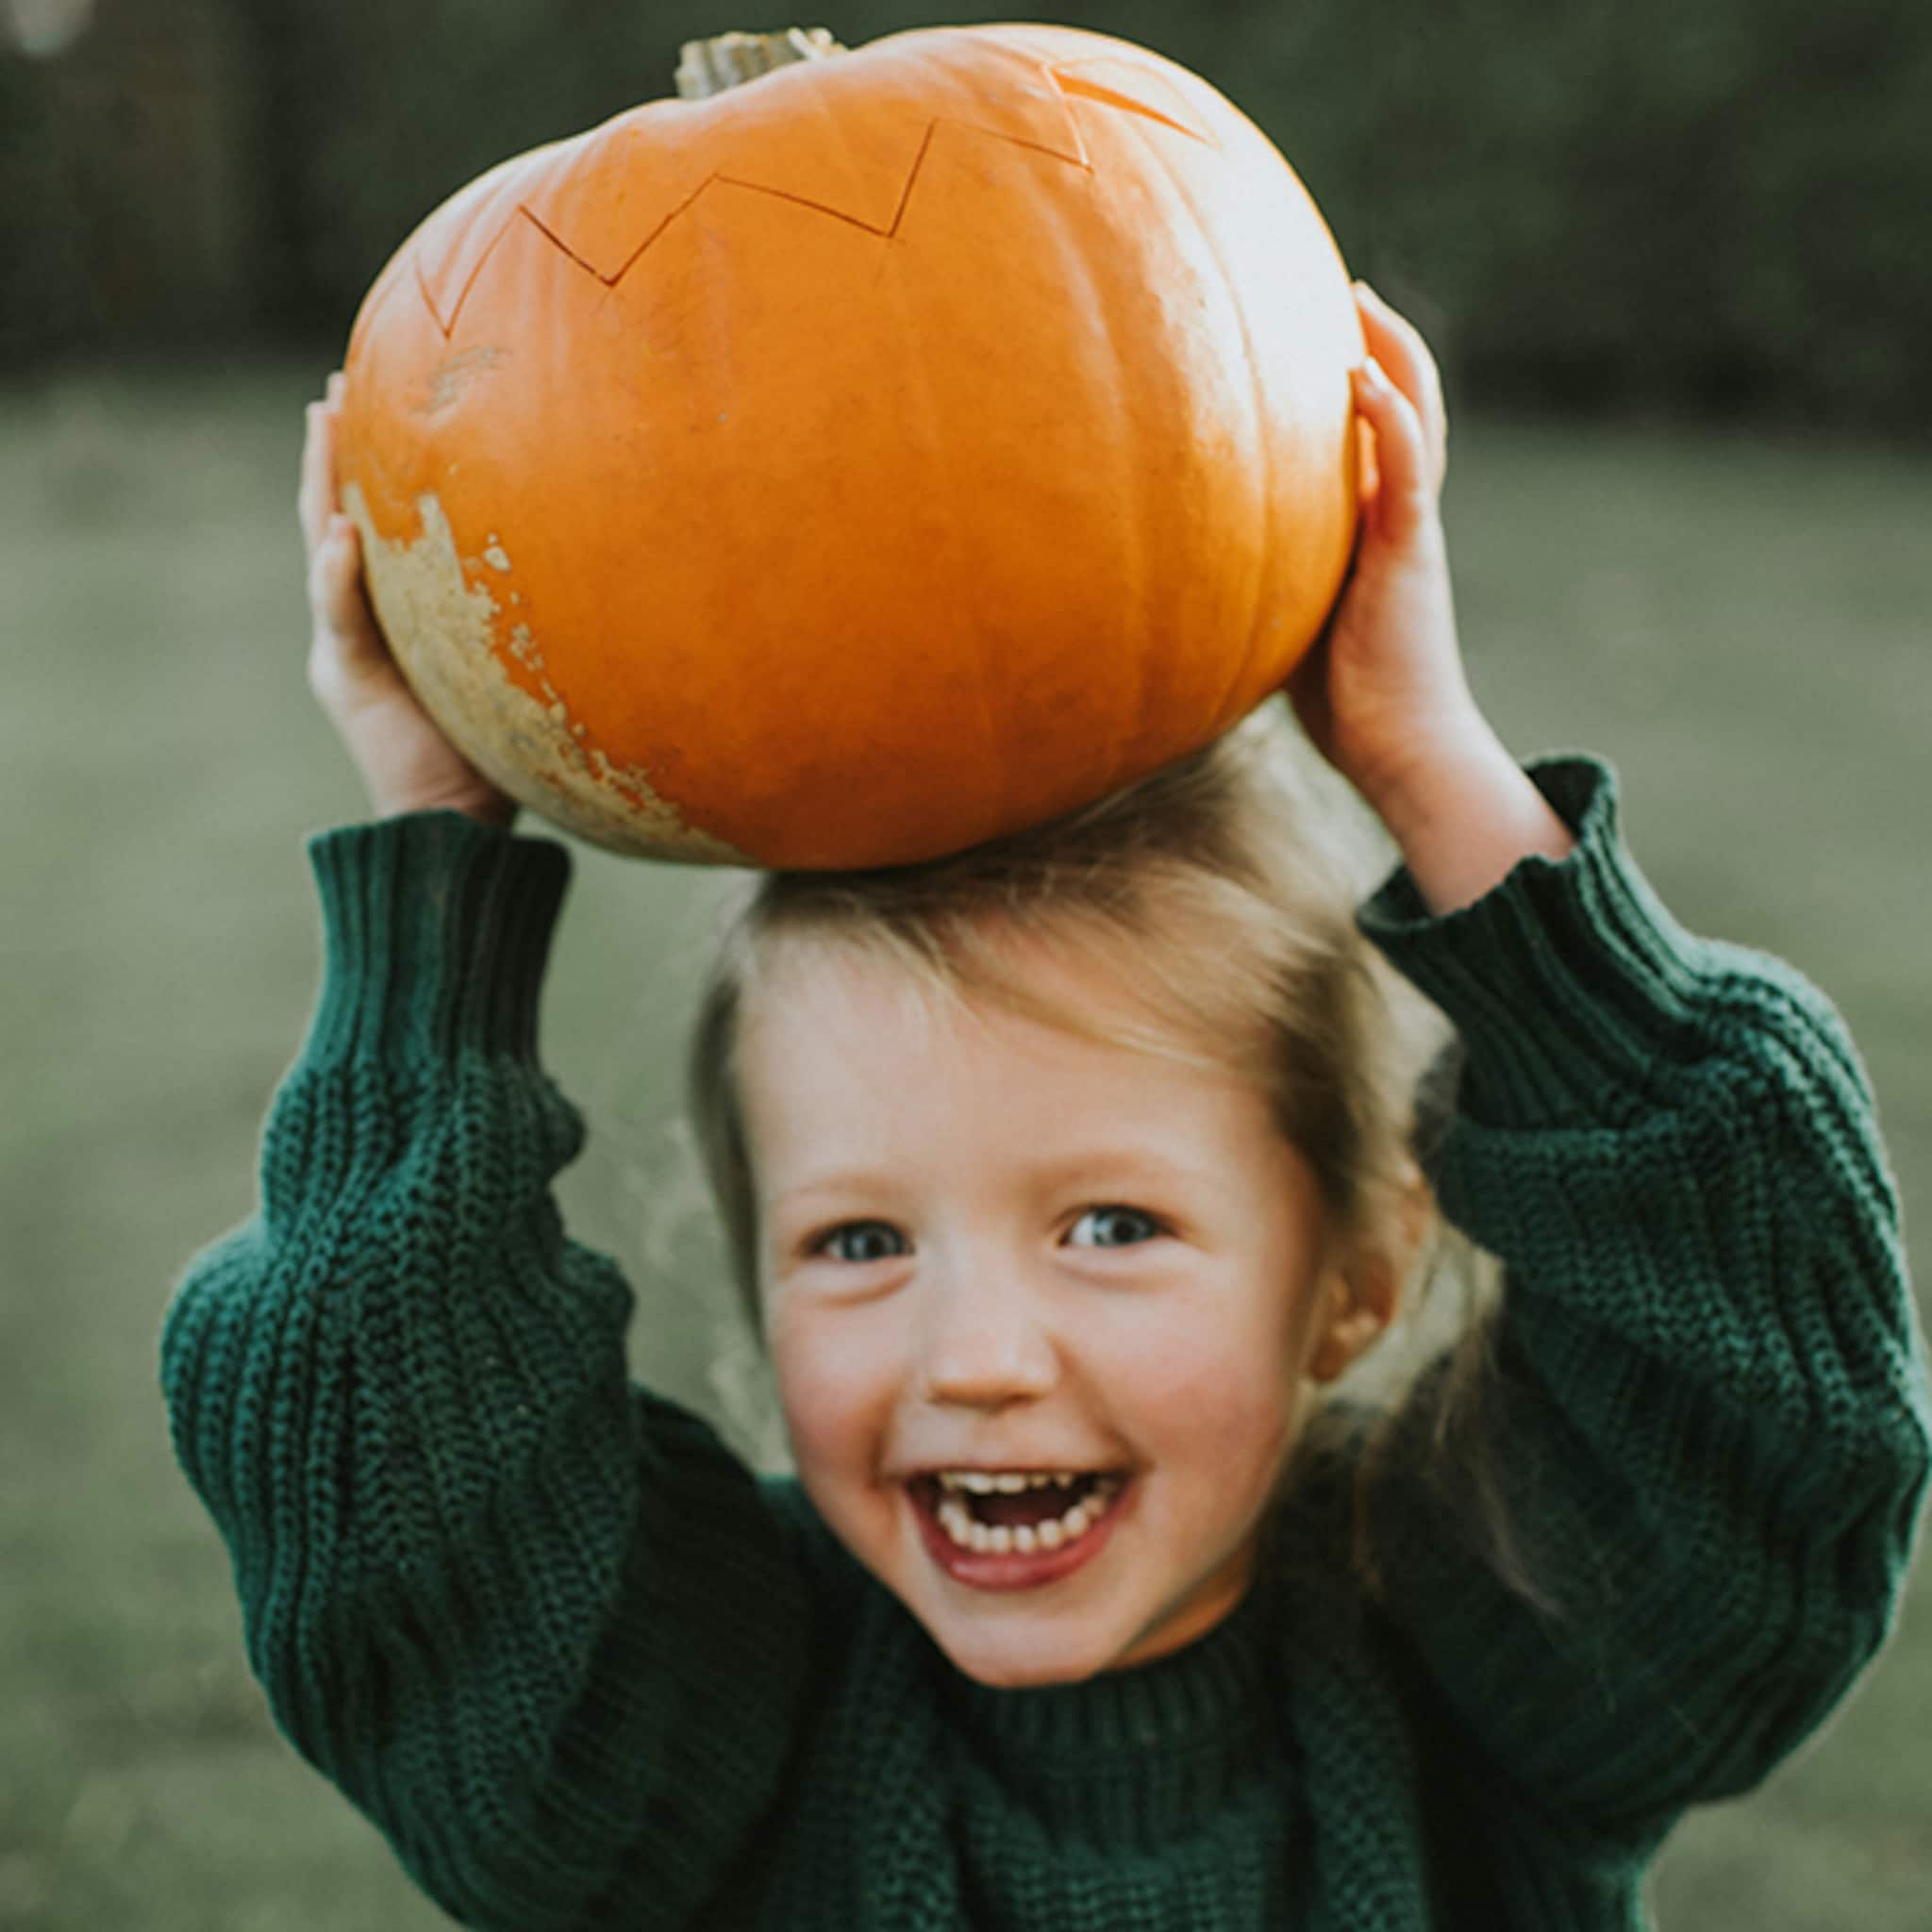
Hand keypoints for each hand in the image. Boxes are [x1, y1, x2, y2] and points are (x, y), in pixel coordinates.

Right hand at [299, 373, 515, 827]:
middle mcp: (358, 617)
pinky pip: (341, 618)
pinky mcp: (346, 677)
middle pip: (333, 517)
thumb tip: (589, 557)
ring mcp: (344, 644)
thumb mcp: (503, 657)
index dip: (371, 464)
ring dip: (321, 486)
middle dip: (332, 453)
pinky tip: (342, 534)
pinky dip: (337, 576)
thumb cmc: (494, 740)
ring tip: (324, 425)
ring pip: (322, 549)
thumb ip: (514, 611)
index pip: (375, 521)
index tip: (377, 396)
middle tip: (336, 389)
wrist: (455, 813)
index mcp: (394, 609)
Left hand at [1285, 285, 1571, 909]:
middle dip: (1378, 345)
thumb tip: (1189, 583)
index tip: (1314, 336)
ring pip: (1415, 423)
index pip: (1374, 442)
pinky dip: (1389, 420)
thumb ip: (1262, 588)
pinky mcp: (1411, 555)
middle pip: (1404, 409)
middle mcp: (1402, 519)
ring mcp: (1411, 532)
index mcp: (1379, 533)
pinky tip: (1361, 377)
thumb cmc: (1345, 703)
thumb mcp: (1290, 627)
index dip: (1356, 385)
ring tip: (1358, 301)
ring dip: (1391, 357)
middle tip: (1344, 289)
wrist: (1399, 748)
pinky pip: (1407, 474)